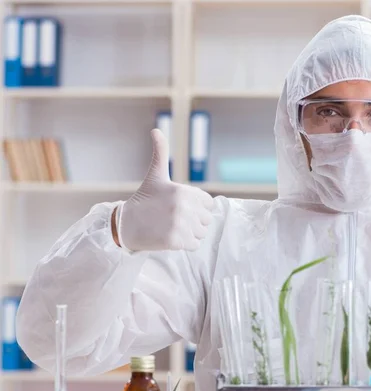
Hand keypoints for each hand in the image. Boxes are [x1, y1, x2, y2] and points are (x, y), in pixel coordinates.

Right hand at [113, 129, 213, 251]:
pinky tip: (170, 237)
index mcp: (184, 191)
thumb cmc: (144, 199)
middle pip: (206, 220)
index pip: (208, 204)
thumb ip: (160, 153)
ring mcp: (180, 225)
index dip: (197, 207)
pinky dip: (184, 244)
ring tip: (171, 227)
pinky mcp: (175, 241)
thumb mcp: (155, 175)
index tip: (180, 206)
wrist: (126, 224)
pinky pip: (193, 245)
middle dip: (193, 221)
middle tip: (173, 218)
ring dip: (189, 233)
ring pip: (201, 233)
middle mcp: (184, 207)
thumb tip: (156, 130)